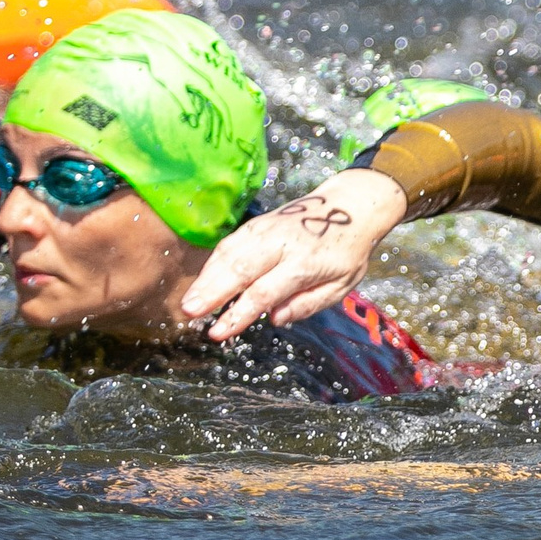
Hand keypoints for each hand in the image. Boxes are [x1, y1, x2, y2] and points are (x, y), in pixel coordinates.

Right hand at [181, 168, 408, 340]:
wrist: (351, 206)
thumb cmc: (347, 252)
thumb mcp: (342, 285)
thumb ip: (308, 304)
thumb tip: (275, 318)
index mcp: (306, 262)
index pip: (265, 291)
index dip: (239, 314)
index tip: (218, 333)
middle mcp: (283, 243)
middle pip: (240, 268)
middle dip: (212, 292)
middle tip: (188, 312)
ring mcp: (268, 229)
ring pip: (230, 253)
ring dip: (206, 278)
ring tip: (189, 302)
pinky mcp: (258, 223)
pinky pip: (230, 242)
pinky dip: (213, 262)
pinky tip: (202, 281)